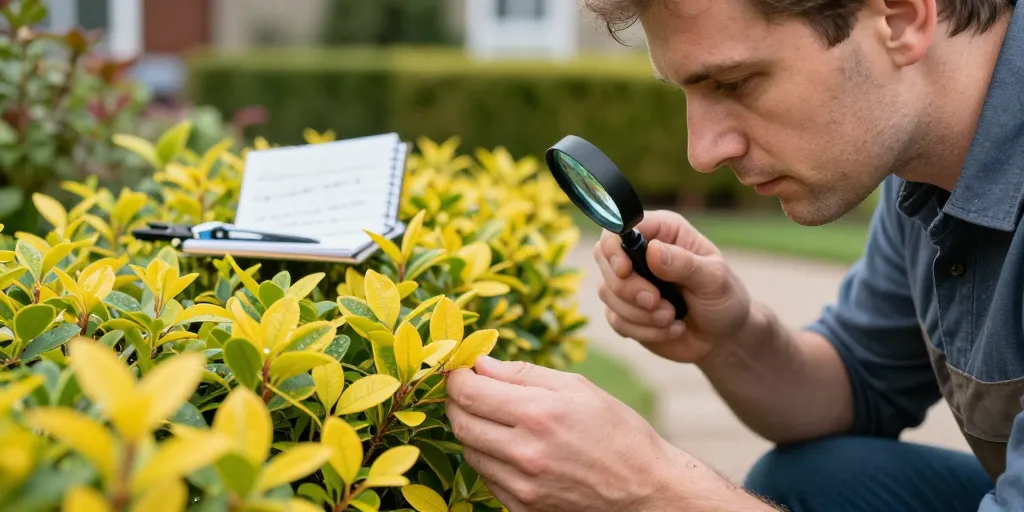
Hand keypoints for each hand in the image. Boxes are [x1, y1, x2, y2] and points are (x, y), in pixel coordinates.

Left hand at [445, 356, 684, 510]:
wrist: (645, 488)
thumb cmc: (616, 431)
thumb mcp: (577, 388)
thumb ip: (523, 374)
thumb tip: (480, 364)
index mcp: (539, 414)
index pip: (469, 393)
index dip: (456, 377)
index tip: (461, 370)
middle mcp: (525, 453)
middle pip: (461, 423)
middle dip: (459, 402)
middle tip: (472, 391)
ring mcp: (522, 486)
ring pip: (470, 452)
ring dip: (474, 431)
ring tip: (498, 420)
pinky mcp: (523, 509)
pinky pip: (487, 479)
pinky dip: (490, 460)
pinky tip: (512, 448)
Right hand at [593, 210, 752, 363]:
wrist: (724, 338)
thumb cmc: (723, 299)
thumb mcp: (714, 279)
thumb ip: (684, 264)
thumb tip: (653, 250)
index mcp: (663, 232)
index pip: (620, 228)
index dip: (614, 248)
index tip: (625, 270)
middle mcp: (641, 253)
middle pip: (605, 260)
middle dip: (628, 289)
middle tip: (657, 303)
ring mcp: (630, 282)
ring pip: (607, 293)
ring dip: (640, 314)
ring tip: (672, 318)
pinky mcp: (625, 310)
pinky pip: (616, 319)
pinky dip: (643, 330)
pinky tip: (670, 329)